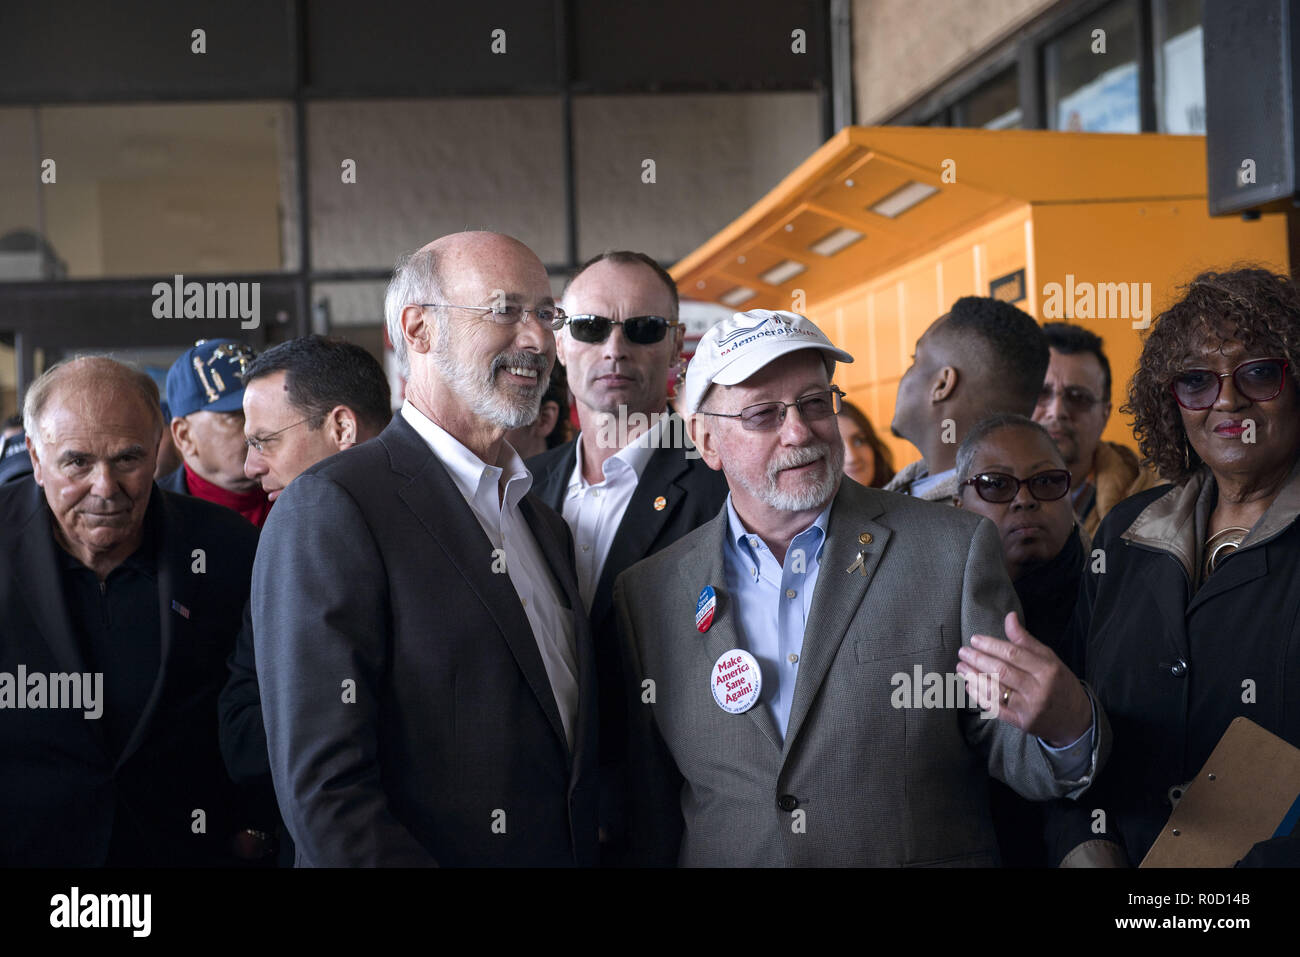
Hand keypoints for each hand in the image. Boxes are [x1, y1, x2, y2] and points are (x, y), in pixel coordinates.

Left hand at [956, 611, 1091, 747]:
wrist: (1076, 719)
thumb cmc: (1060, 683)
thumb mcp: (1050, 658)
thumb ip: (1026, 640)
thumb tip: (1009, 616)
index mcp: (1047, 670)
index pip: (1014, 654)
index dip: (991, 645)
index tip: (974, 639)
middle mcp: (1038, 690)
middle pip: (1002, 672)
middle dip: (978, 660)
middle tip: (962, 652)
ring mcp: (1029, 709)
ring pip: (996, 691)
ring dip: (974, 677)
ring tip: (961, 667)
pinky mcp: (1022, 724)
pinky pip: (996, 709)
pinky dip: (980, 697)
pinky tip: (969, 686)